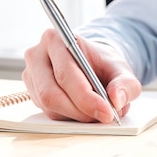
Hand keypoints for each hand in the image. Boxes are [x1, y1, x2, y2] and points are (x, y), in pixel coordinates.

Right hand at [22, 29, 141, 122]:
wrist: (93, 65)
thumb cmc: (103, 64)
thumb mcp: (121, 70)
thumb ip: (125, 84)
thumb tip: (117, 100)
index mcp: (56, 40)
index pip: (66, 74)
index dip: (85, 97)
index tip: (106, 111)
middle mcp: (37, 56)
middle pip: (52, 94)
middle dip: (81, 111)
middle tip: (105, 117)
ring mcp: (31, 76)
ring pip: (50, 107)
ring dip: (77, 115)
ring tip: (99, 111)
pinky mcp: (33, 92)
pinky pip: (49, 113)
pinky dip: (71, 117)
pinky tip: (86, 110)